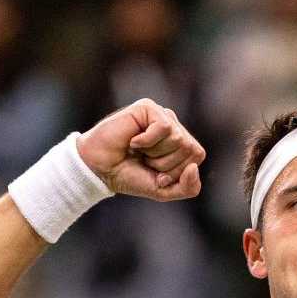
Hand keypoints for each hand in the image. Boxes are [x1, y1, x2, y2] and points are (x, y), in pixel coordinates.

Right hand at [76, 98, 204, 201]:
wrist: (99, 169)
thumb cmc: (130, 175)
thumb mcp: (163, 190)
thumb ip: (188, 187)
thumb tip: (194, 167)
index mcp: (181, 143)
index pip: (197, 156)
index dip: (177, 170)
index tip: (156, 172)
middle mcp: (174, 126)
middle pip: (189, 148)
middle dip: (166, 163)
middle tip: (144, 161)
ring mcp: (161, 115)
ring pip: (178, 138)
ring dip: (155, 153)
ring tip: (138, 151)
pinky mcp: (147, 107)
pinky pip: (163, 127)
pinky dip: (147, 141)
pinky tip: (133, 141)